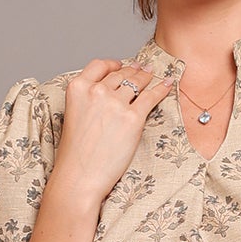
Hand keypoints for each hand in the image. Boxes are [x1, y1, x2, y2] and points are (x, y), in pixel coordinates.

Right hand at [52, 57, 175, 206]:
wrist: (79, 177)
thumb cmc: (75, 155)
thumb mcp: (73, 116)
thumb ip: (86, 101)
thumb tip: (107, 94)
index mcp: (78, 88)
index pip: (99, 66)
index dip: (112, 64)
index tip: (120, 66)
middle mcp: (96, 91)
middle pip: (120, 74)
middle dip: (132, 71)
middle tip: (142, 70)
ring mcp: (115, 104)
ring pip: (136, 82)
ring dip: (146, 77)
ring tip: (152, 75)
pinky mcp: (132, 118)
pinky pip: (151, 97)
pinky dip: (161, 88)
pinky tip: (167, 84)